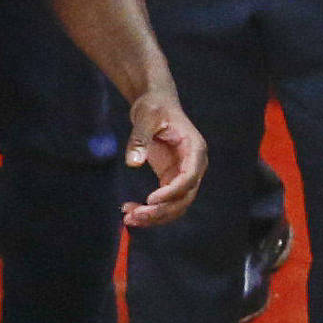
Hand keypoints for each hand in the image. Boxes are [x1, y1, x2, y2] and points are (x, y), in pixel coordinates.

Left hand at [121, 86, 206, 226]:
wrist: (155, 104)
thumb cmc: (154, 106)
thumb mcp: (146, 116)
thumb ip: (140, 139)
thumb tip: (133, 163)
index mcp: (195, 149)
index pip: (189, 177)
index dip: (172, 191)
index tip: (150, 200)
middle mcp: (193, 166)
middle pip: (184, 198)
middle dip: (160, 211)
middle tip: (134, 216)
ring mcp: (183, 174)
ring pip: (175, 205)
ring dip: (154, 216)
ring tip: (128, 218)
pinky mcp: (170, 178)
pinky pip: (164, 202)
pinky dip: (149, 210)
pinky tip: (129, 211)